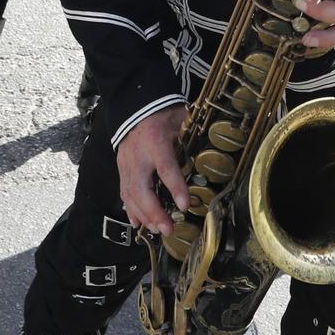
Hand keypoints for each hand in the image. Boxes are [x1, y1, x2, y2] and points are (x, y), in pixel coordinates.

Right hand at [116, 105, 189, 236]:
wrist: (136, 104)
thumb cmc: (162, 113)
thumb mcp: (181, 119)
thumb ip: (193, 136)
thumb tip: (213, 149)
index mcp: (155, 141)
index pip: (165, 167)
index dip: (175, 187)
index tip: (185, 205)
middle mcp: (138, 155)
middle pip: (141, 188)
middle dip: (154, 212)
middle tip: (168, 229)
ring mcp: (126, 163)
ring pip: (130, 194)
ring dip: (144, 215)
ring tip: (158, 230)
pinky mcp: (121, 168)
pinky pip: (123, 192)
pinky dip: (130, 209)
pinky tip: (138, 223)